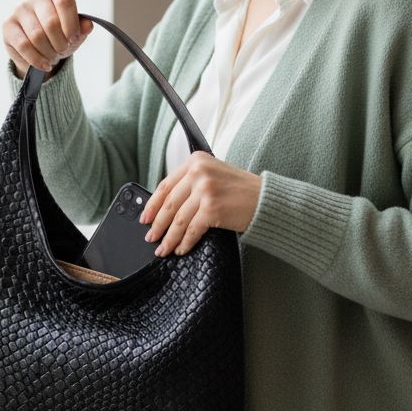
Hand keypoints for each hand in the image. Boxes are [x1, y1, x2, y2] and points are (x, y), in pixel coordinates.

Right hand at [3, 0, 93, 78]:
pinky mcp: (8, 25)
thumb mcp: (75, 33)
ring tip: (52, 57)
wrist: (40, 48)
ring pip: (37, 36)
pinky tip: (44, 64)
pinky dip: (36, 60)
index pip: (65, 1)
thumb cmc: (60, 35)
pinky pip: (23, 45)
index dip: (71, 25)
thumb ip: (83, 28)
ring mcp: (20, 8)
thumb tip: (88, 25)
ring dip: (48, 53)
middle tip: (62, 51)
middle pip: (51, 22)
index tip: (73, 38)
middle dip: (60, 43)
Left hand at [139, 151, 262, 255]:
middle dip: (158, 225)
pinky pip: (191, 230)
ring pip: (178, 220)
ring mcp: (205, 189)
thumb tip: (165, 206)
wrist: (266, 199)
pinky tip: (181, 249)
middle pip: (169, 204)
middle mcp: (199, 172)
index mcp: (196, 161)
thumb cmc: (242, 190)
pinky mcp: (212, 208)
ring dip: (169, 238)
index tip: (145, 218)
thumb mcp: (214, 175)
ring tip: (163, 249)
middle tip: (151, 237)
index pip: (166, 185)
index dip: (152, 205)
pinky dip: (184, 242)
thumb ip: (191, 183)